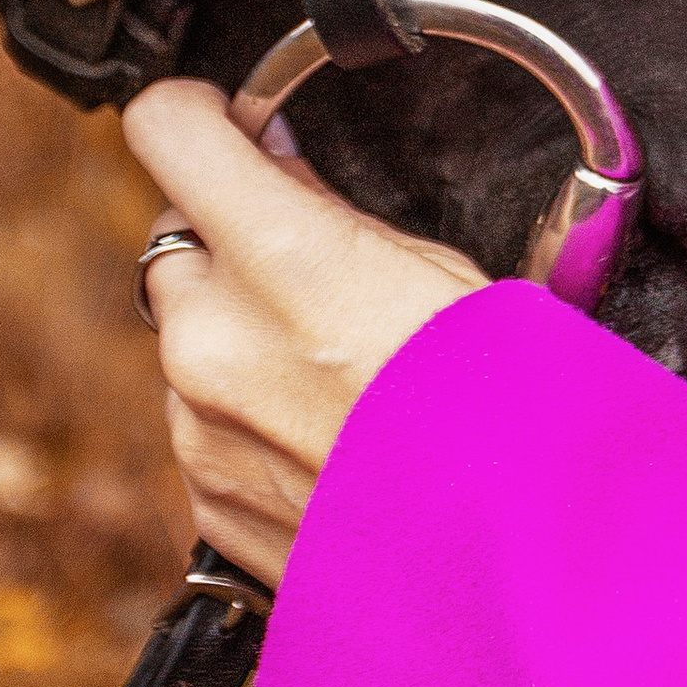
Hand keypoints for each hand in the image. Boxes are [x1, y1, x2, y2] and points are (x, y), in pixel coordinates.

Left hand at [123, 77, 484, 585]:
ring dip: (242, 337)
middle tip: (317, 270)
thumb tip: (273, 165)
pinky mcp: (205, 499)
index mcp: (284, 264)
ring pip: (189, 340)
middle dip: (234, 245)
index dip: (198, 117)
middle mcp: (216, 345)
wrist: (517, 569)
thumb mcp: (444, 276)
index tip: (220, 124)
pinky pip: (204, 425)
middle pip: (178, 243)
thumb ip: (331, 214)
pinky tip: (336, 436)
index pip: (169, 132)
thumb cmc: (508, 426)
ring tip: (348, 375)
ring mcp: (200, 430)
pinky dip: (250, 419)